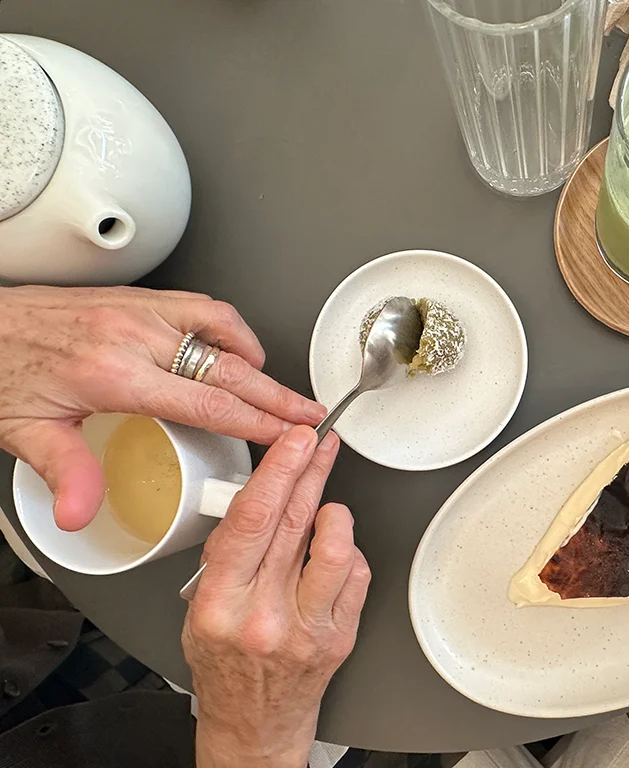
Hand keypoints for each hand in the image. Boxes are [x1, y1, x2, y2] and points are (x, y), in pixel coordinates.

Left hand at [0, 285, 326, 530]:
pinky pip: (201, 307)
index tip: (289, 435)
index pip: (209, 404)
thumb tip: (82, 514)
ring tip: (280, 389)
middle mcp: (134, 336)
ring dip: (259, 363)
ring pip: (223, 333)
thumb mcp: (24, 430)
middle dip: (278, 397)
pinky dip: (230, 327)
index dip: (258, 422)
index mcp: (113, 373)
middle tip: (309, 415)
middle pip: (230, 370)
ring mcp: (139, 312)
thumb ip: (64, 472)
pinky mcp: (137, 299)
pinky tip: (237, 346)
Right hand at [183, 427, 369, 767]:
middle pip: (294, 524)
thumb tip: (259, 498)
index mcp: (222, 604)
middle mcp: (265, 616)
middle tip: (318, 443)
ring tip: (327, 502)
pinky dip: (348, 552)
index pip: (252, 522)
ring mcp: (307, 628)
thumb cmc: (225, 666)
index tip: (291, 444)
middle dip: (309, 471)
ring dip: (334, 514)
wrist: (253, 724)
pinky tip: (335, 549)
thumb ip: (226, 556)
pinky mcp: (340, 637)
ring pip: (334, 549)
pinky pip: (356, 576)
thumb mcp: (200, 610)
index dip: (277, 473)